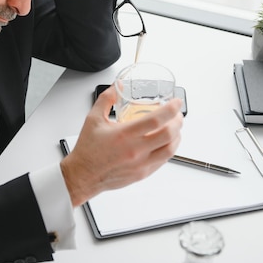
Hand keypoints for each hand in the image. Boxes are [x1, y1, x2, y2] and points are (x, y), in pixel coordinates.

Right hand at [60, 85, 182, 206]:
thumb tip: (117, 86)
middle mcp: (135, 150)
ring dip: (177, 136)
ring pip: (170, 150)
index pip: (156, 119)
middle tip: (177, 114)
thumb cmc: (88, 150)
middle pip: (169, 135)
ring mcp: (141, 164)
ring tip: (175, 128)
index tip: (176, 102)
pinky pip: (163, 161)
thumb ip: (106, 99)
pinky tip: (165, 143)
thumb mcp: (93, 119)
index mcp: (125, 135)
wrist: (83, 175)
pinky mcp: (142, 173)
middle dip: (178, 121)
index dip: (171, 109)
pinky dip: (168, 149)